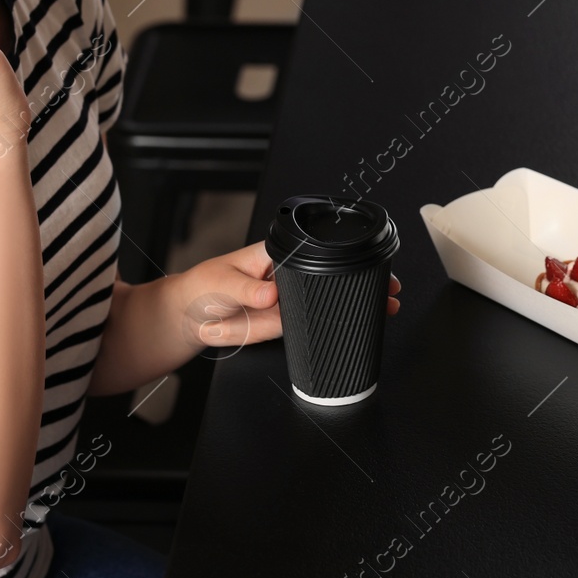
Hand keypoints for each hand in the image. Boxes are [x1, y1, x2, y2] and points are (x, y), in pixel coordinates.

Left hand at [176, 240, 401, 349]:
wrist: (191, 319)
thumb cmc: (203, 286)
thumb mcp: (223, 279)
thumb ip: (248, 287)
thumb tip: (271, 293)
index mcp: (276, 253)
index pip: (314, 251)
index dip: (340, 256)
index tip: (361, 262)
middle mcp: (288, 274)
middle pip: (331, 275)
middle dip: (360, 280)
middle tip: (386, 286)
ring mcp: (289, 300)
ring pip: (328, 300)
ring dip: (354, 303)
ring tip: (383, 307)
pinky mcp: (285, 323)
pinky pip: (313, 325)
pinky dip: (333, 325)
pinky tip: (352, 326)